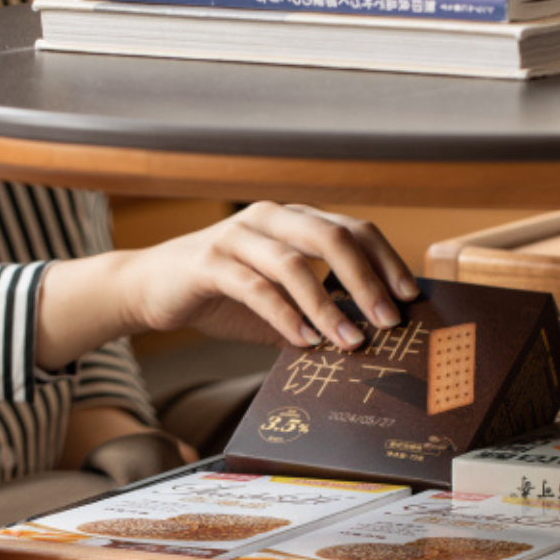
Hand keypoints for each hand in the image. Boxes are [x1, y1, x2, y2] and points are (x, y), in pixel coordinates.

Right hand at [119, 203, 418, 350]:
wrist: (150, 289)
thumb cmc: (223, 296)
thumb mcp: (279, 303)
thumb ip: (317, 311)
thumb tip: (368, 340)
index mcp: (294, 221)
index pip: (353, 230)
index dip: (386, 261)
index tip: (410, 297)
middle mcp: (270, 218)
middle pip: (332, 237)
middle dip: (366, 281)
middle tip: (389, 320)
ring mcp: (237, 235)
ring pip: (294, 264)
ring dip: (327, 307)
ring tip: (349, 342)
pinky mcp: (208, 262)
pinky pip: (254, 286)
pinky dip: (283, 315)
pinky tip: (302, 340)